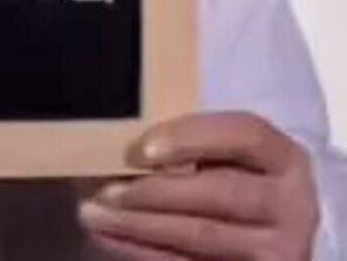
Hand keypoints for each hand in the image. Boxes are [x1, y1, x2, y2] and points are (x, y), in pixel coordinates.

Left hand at [78, 112, 318, 260]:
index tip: (143, 149)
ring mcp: (277, 248)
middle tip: (105, 189)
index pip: (245, 135)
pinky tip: (108, 237)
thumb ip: (188, 146)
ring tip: (93, 213)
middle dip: (155, 191)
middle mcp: (291, 203)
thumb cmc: (232, 180)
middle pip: (221, 192)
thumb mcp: (225, 158)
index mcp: (284, 158)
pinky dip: (141, 250)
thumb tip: (118, 140)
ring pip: (202, 234)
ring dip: (138, 224)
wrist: (265, 234)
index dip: (193, 138)